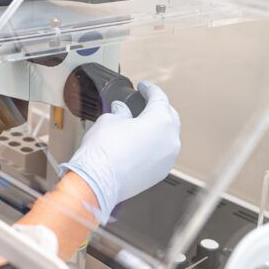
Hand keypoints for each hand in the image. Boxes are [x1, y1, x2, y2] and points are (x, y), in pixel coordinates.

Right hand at [61, 82, 180, 223]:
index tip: (143, 87)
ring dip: (157, 129)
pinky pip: (162, 154)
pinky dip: (154, 146)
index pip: (159, 98)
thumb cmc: (104, 151)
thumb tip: (122, 110)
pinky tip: (140, 145)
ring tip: (142, 125)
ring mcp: (167, 159)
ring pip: (168, 137)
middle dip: (158, 108)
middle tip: (145, 104)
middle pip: (169, 117)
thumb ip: (120, 112)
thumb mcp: (109, 120)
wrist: (98, 182)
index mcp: (161, 121)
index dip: (149, 89)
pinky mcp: (160, 173)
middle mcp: (170, 140)